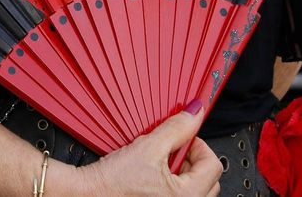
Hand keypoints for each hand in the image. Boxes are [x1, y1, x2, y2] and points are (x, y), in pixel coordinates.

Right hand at [61, 106, 221, 196]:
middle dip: (192, 160)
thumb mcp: (148, 147)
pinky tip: (152, 177)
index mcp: (187, 196)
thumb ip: (176, 128)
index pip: (213, 164)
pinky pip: (179, 196)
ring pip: (195, 189)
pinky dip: (172, 184)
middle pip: (208, 179)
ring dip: (182, 173)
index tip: (182, 138)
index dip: (197, 145)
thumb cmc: (113, 182)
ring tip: (158, 165)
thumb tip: (194, 113)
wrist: (88, 195)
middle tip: (171, 151)